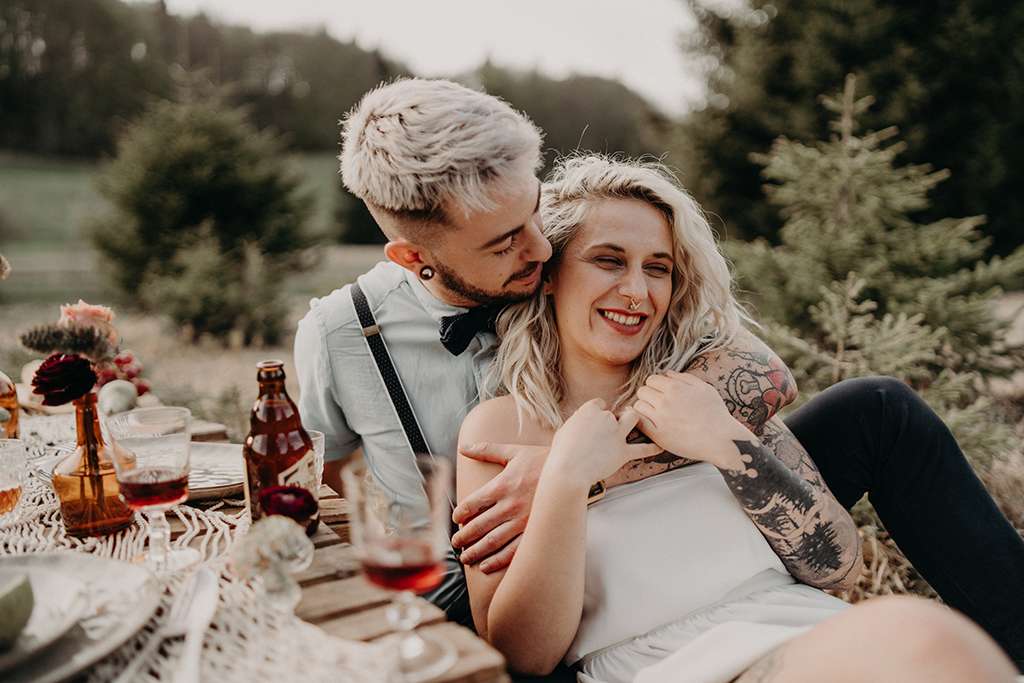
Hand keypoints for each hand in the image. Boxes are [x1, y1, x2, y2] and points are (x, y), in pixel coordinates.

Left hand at [453, 443, 548, 570]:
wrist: (572, 471)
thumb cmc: (542, 459)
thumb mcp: (513, 451)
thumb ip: (486, 450)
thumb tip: (463, 447)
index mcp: (501, 486)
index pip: (472, 504)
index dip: (460, 514)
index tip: (456, 520)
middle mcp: (509, 505)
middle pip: (478, 525)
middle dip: (463, 536)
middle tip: (456, 543)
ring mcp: (522, 521)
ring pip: (492, 541)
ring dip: (476, 551)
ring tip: (466, 557)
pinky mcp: (535, 531)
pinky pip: (513, 551)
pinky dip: (497, 561)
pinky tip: (487, 566)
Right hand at [547, 399, 663, 486]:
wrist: (569, 471)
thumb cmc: (561, 453)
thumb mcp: (564, 430)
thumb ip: (577, 423)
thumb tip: (581, 421)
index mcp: (589, 411)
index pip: (599, 403)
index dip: (598, 411)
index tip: (596, 419)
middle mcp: (605, 418)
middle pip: (616, 411)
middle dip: (616, 416)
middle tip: (614, 423)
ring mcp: (616, 434)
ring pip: (634, 418)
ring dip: (634, 419)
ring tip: (634, 423)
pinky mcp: (623, 452)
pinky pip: (643, 449)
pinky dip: (652, 448)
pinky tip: (660, 446)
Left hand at [634, 371, 753, 467]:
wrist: (721, 439)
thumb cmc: (716, 413)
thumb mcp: (705, 388)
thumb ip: (684, 378)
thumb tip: (667, 373)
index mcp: (675, 388)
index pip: (651, 379)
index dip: (656, 385)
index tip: (662, 393)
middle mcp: (665, 401)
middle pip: (643, 391)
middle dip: (649, 395)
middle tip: (658, 403)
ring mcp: (660, 418)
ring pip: (638, 406)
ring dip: (644, 407)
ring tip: (655, 413)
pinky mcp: (658, 434)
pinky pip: (639, 422)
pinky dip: (641, 420)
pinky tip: (649, 422)